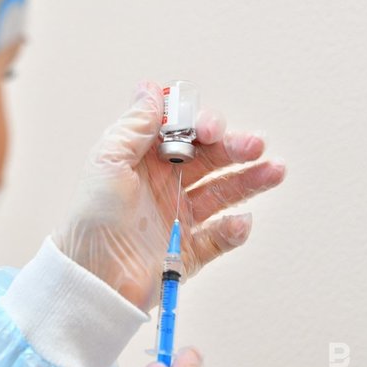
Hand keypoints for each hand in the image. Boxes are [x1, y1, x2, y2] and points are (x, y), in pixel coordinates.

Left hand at [53, 82, 285, 309]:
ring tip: (274, 171)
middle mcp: (165, 185)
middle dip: (233, 149)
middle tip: (254, 146)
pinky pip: (220, 236)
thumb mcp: (107, 162)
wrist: (94, 277)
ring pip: (222, 193)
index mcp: (145, 161)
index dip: (200, 125)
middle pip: (209, 159)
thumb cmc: (92, 219)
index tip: (210, 128)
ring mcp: (179, 217)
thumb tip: (151, 89)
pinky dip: (234, 229)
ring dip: (249, 181)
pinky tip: (239, 221)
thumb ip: (134, 126)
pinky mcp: (189, 250)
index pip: (182, 133)